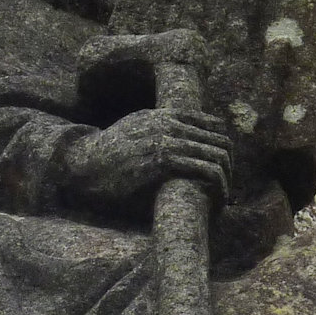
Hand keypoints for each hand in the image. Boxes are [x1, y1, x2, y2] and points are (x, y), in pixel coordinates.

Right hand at [62, 109, 230, 209]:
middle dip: (229, 165)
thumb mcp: (136, 129)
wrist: (86, 165)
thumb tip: (181, 140)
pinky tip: (218, 199)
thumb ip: (159, 127)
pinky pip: (204, 169)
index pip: (212, 123)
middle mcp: (169, 124)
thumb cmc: (110, 154)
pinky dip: (217, 185)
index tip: (224, 166)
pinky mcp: (163, 162)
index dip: (224, 146)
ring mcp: (167, 141)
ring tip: (224, 196)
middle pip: (219, 140)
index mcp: (165, 114)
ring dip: (226, 179)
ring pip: (216, 155)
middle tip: (228, 185)